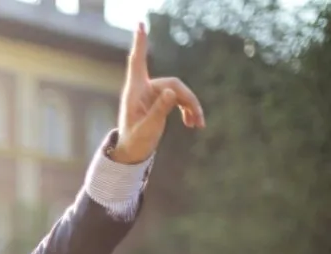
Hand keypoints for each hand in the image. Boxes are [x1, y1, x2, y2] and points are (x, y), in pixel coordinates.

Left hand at [111, 22, 205, 164]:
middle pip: (173, 84)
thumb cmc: (135, 140)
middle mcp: (144, 88)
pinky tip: (194, 123)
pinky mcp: (160, 101)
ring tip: (198, 124)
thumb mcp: (147, 127)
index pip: (138, 61)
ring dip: (191, 107)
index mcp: (135, 91)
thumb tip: (172, 93)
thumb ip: (159, 110)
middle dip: (187, 100)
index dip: (140, 43)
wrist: (132, 152)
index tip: (140, 24)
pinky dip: (188, 110)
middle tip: (197, 119)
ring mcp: (153, 94)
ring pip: (179, 92)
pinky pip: (179, 99)